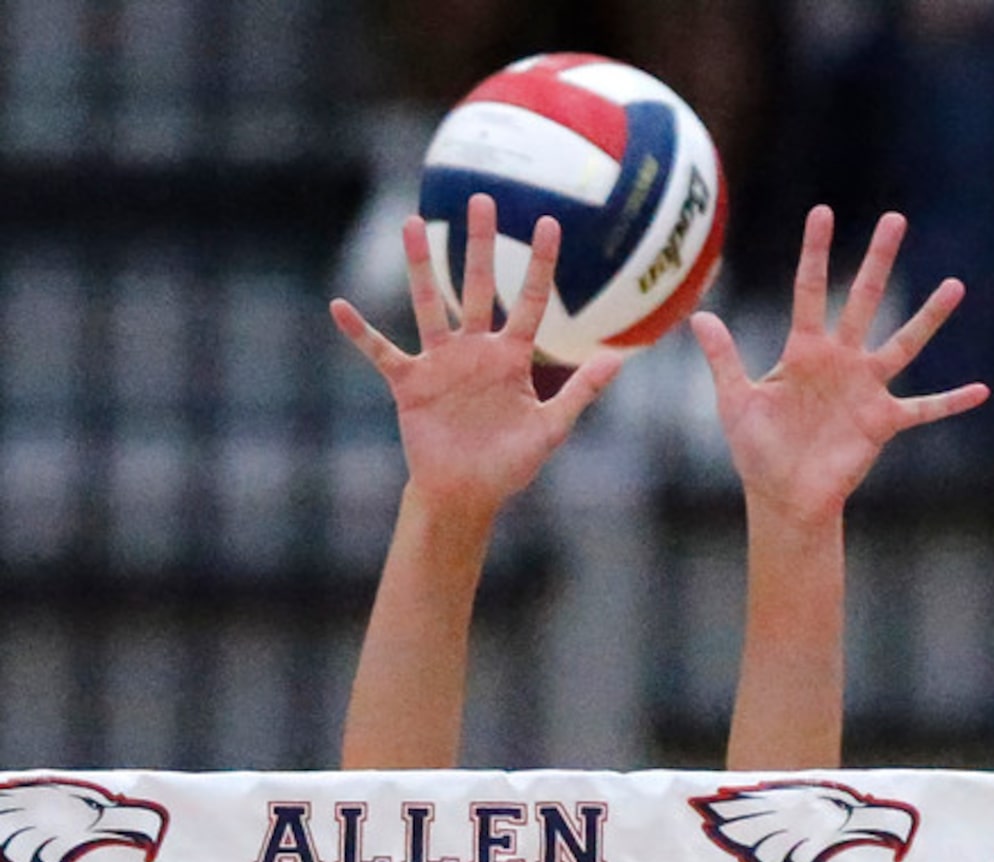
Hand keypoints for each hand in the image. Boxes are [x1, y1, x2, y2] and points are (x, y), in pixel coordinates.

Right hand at [330, 195, 622, 520]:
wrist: (468, 494)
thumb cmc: (510, 464)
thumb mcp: (551, 428)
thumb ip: (582, 392)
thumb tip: (618, 359)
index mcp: (511, 358)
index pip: (529, 301)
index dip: (540, 264)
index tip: (548, 222)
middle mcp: (475, 351)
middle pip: (476, 287)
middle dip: (479, 244)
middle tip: (482, 199)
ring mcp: (440, 363)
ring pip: (429, 306)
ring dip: (419, 268)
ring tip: (412, 223)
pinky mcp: (410, 383)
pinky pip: (382, 352)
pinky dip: (360, 333)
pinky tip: (339, 306)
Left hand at [693, 206, 988, 525]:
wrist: (785, 497)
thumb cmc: (758, 452)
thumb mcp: (736, 402)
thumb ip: (724, 359)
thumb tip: (700, 316)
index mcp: (803, 351)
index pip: (810, 290)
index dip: (815, 251)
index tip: (823, 212)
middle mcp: (840, 361)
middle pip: (863, 299)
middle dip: (878, 260)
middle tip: (894, 219)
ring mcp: (866, 390)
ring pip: (903, 343)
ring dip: (929, 317)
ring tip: (955, 286)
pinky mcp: (883, 422)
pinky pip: (925, 409)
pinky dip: (952, 401)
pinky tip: (982, 391)